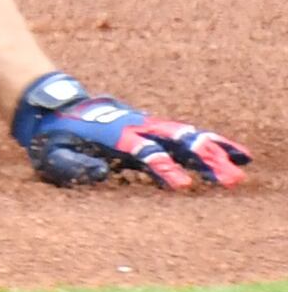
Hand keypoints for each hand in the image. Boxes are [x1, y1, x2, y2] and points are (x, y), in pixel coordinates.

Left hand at [12, 73, 249, 187]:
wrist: (50, 104)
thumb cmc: (51, 138)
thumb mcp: (51, 155)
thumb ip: (74, 165)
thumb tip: (102, 172)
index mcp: (112, 138)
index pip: (144, 154)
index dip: (163, 170)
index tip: (183, 187)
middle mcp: (134, 128)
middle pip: (175, 142)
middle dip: (202, 161)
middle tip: (230, 181)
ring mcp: (143, 125)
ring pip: (184, 136)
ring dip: (213, 151)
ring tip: (241, 167)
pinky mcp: (149, 128)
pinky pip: (182, 134)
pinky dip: (208, 142)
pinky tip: (231, 155)